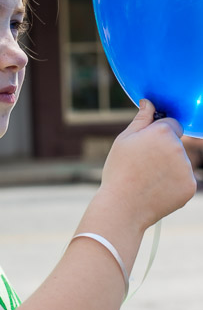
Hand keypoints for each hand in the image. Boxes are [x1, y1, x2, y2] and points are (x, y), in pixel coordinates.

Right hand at [100, 98, 195, 230]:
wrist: (122, 207)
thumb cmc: (119, 171)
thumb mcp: (124, 140)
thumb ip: (141, 119)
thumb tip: (148, 102)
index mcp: (162, 132)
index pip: (171, 124)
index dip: (157, 134)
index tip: (145, 146)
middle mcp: (178, 148)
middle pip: (176, 144)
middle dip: (163, 151)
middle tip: (143, 165)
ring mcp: (186, 168)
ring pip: (180, 162)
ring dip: (169, 167)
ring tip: (147, 179)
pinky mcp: (190, 187)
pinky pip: (183, 180)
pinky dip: (173, 184)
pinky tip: (155, 189)